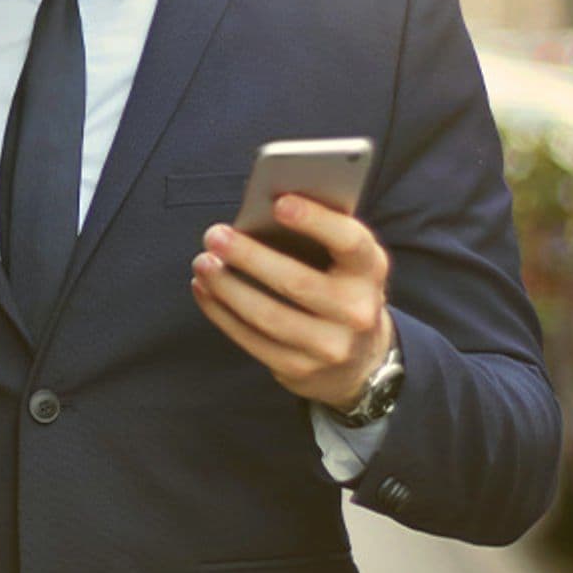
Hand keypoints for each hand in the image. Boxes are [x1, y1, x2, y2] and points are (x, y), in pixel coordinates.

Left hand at [189, 194, 394, 413]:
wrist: (361, 359)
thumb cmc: (341, 288)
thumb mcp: (346, 261)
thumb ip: (317, 235)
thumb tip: (260, 211)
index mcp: (370, 270)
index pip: (349, 241)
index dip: (316, 220)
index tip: (278, 202)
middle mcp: (357, 311)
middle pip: (297, 282)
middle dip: (249, 257)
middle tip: (214, 235)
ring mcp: (330, 346)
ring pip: (268, 316)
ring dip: (227, 287)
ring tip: (202, 262)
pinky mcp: (300, 370)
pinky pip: (252, 341)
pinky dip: (222, 313)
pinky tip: (205, 290)